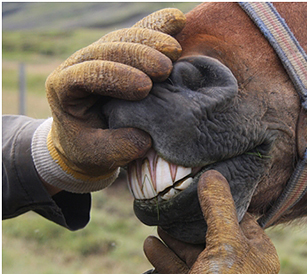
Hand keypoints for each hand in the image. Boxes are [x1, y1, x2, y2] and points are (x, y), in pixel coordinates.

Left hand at [36, 9, 185, 191]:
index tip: (145, 87)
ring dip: (149, 39)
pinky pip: (138, 35)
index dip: (115, 76)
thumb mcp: (97, 156)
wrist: (86, 141)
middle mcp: (80, 64)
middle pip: (106, 49)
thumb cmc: (89, 150)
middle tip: (165, 67)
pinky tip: (178, 19)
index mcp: (65, 88)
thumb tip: (144, 138)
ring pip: (122, 38)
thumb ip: (117, 148)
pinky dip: (158, 27)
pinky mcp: (121, 54)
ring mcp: (101, 56)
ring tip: (174, 50)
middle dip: (136, 54)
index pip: (87, 73)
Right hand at [136, 170, 280, 273]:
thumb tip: (213, 175)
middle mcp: (242, 269)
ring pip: (195, 251)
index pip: (246, 220)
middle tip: (177, 199)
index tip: (206, 185)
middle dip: (195, 219)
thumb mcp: (226, 240)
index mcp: (261, 256)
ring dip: (176, 236)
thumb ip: (219, 206)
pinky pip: (179, 268)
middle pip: (217, 234)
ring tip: (159, 219)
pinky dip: (165, 256)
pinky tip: (150, 243)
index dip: (226, 203)